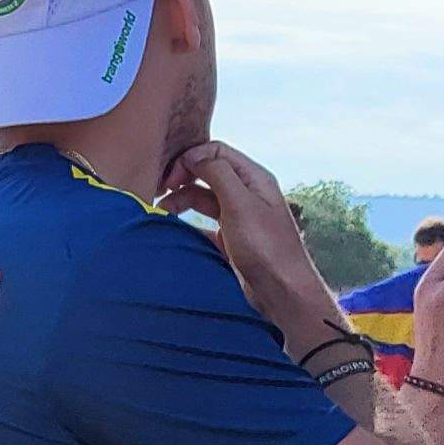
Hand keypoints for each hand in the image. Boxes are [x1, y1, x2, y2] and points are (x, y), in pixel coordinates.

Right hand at [160, 141, 323, 323]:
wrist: (282, 292)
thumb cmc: (266, 248)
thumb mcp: (240, 204)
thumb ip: (218, 173)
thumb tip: (194, 156)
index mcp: (255, 178)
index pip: (217, 152)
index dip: (192, 158)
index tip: (172, 177)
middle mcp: (248, 193)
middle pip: (208, 173)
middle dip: (183, 177)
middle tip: (161, 190)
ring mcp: (239, 216)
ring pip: (203, 198)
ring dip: (181, 200)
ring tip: (162, 211)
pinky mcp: (232, 239)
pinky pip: (203, 223)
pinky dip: (187, 223)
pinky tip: (174, 229)